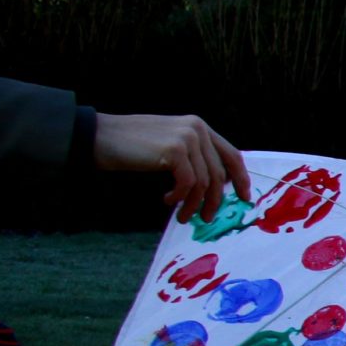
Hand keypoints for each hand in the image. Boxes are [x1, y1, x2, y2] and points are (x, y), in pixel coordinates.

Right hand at [94, 112, 252, 224]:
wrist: (100, 137)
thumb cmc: (132, 146)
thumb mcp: (170, 146)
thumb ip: (194, 157)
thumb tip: (217, 186)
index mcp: (199, 127)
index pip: (232, 155)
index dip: (241, 179)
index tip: (244, 198)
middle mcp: (197, 129)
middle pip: (220, 173)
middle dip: (216, 201)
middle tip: (206, 218)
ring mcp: (187, 137)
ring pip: (205, 182)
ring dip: (194, 204)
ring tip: (182, 215)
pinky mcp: (175, 150)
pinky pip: (189, 184)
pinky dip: (180, 197)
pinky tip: (167, 200)